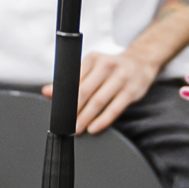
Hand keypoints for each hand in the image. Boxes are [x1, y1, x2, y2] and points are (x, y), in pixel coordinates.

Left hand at [46, 47, 160, 134]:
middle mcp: (108, 65)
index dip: (65, 98)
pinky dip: (103, 120)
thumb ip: (70, 81)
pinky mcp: (132, 90)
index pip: (74, 80)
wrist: (141, 63)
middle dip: (74, 110)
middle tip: (66, 124)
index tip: (58, 111)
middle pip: (85, 91)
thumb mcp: (91, 69)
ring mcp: (121, 77)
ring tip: (77, 128)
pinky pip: (115, 108)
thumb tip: (47, 92)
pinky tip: (95, 127)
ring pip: (99, 100)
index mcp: (93, 59)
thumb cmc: (111, 69)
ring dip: (86, 117)